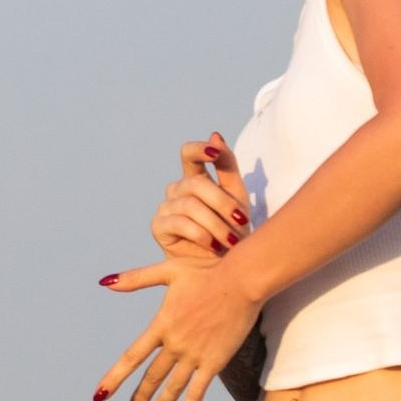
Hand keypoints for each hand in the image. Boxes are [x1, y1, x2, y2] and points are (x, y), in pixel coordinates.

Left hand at [92, 259, 262, 400]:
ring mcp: (195, 354)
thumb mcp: (167, 271)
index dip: (114, 377)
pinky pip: (199, 390)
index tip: (100, 394)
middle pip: (151, 376)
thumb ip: (135, 279)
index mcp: (161, 325)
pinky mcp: (215, 361)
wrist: (242, 281)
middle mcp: (175, 344)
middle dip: (139, 395)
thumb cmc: (206, 272)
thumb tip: (105, 282)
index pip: (131, 357)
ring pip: (172, 386)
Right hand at [152, 132, 252, 261]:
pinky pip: (180, 223)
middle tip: (242, 222)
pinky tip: (213, 246)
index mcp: (195, 178)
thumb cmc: (232, 229)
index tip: (214, 151)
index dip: (198, 149)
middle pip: (195, 183)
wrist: (225, 266)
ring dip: (217, 224)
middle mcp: (177, 190)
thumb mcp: (237, 195)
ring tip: (232, 241)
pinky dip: (201, 235)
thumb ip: (227, 165)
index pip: (188, 154)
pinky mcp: (158, 226)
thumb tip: (215, 134)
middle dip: (223, 203)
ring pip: (190, 205)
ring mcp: (165, 207)